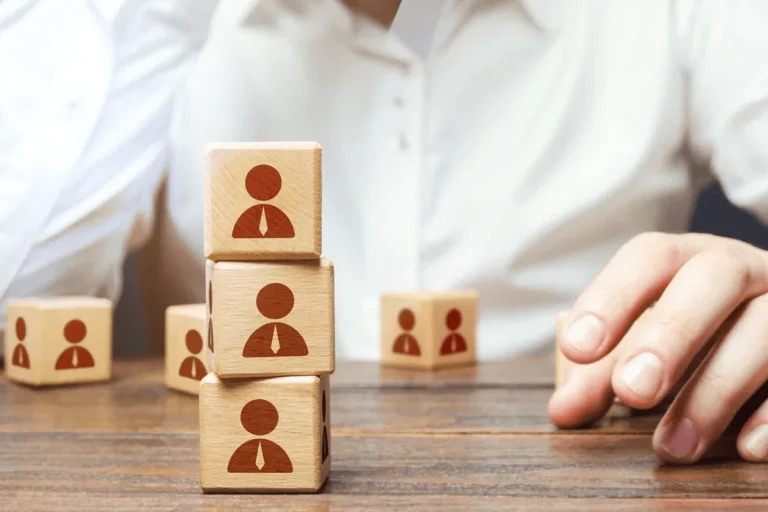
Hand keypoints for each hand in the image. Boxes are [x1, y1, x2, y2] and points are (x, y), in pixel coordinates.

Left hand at [548, 232, 767, 463]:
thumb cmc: (697, 337)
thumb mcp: (645, 347)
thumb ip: (601, 375)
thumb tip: (563, 410)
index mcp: (689, 260)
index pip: (650, 257)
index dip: (611, 297)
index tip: (576, 348)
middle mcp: (745, 270)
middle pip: (715, 277)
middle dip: (671, 333)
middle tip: (631, 390)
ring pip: (767, 328)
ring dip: (716, 391)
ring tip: (672, 447)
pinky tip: (745, 449)